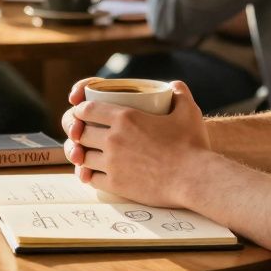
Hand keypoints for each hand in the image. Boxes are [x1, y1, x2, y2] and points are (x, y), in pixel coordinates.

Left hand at [61, 78, 209, 207]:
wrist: (194, 178)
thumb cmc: (192, 145)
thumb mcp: (188, 111)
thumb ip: (179, 94)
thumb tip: (174, 86)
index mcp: (124, 118)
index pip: (86, 110)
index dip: (80, 111)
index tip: (82, 114)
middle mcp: (113, 139)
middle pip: (79, 133)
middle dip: (76, 132)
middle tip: (82, 135)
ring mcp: (112, 164)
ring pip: (82, 157)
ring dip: (81, 154)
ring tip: (86, 154)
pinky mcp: (116, 185)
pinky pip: (90, 179)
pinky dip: (87, 175)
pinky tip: (91, 173)